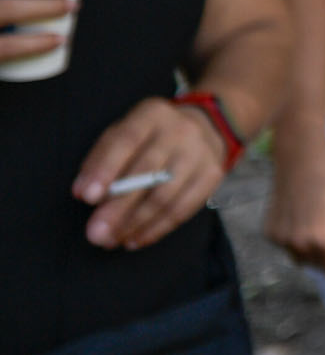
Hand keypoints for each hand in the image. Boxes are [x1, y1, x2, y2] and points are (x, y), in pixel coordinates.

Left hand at [72, 95, 234, 248]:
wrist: (206, 127)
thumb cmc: (152, 136)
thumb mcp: (126, 132)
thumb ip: (103, 157)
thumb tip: (82, 192)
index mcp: (152, 114)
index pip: (126, 141)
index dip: (105, 169)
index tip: (86, 197)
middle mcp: (179, 131)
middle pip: (147, 173)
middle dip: (118, 207)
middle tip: (96, 233)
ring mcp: (200, 154)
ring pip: (165, 196)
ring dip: (135, 223)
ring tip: (112, 240)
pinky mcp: (213, 176)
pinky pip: (183, 209)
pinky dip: (156, 229)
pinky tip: (135, 239)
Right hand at [267, 138, 324, 274]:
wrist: (301, 164)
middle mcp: (304, 245)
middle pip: (318, 267)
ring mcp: (284, 241)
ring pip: (300, 260)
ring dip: (308, 250)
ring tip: (311, 223)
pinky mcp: (271, 234)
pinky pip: (285, 247)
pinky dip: (292, 239)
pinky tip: (297, 218)